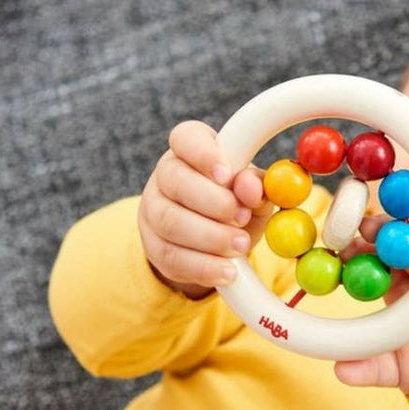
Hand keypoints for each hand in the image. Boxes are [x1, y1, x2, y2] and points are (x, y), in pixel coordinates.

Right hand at [138, 121, 271, 298]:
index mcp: (190, 149)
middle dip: (212, 201)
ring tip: (241, 246)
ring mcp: (153, 211)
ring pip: (170, 221)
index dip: (203, 154)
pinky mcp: (154, 247)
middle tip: (243, 217)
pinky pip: (172, 257)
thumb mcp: (253, 191)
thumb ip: (255, 185)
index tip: (227, 174)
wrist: (216, 242)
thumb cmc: (237, 202)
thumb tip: (249, 187)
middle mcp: (165, 175)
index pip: (185, 138)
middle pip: (175, 180)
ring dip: (210, 237)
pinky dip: (203, 267)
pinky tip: (228, 271)